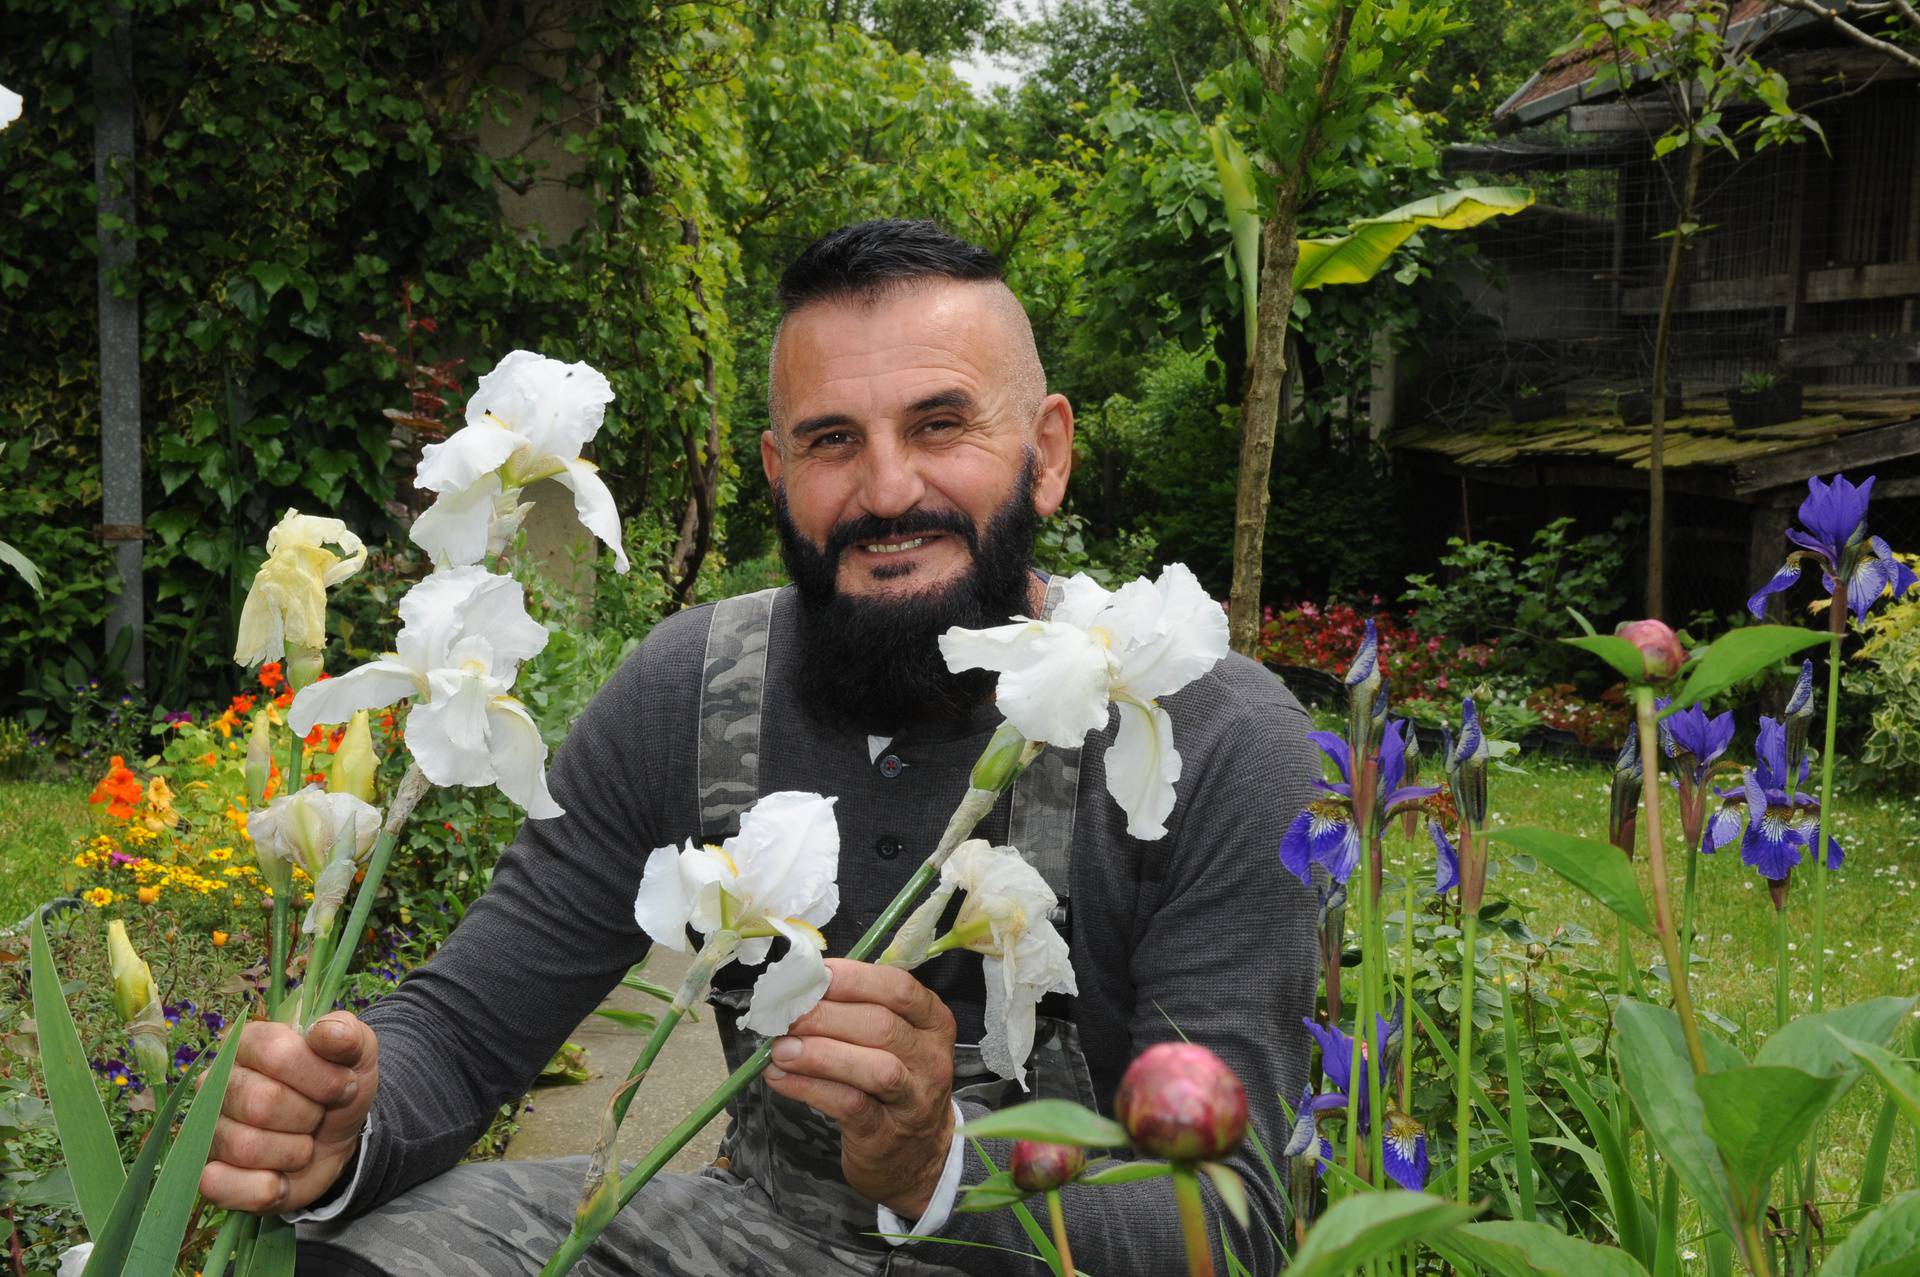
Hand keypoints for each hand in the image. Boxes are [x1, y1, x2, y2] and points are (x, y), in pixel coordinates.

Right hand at [198, 1012, 378, 1213]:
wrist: (339, 1138)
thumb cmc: (338, 1086)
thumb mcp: (358, 1054)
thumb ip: (347, 1035)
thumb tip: (328, 1033)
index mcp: (250, 1043)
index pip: (276, 1053)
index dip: (320, 1077)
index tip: (344, 1085)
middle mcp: (218, 1083)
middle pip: (261, 1103)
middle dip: (309, 1115)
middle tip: (319, 1115)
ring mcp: (210, 1130)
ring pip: (246, 1146)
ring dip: (295, 1151)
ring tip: (303, 1142)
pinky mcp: (210, 1175)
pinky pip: (222, 1186)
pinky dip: (265, 1188)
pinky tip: (282, 1178)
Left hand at [764, 958, 956, 1218]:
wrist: (917, 1157)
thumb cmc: (895, 1084)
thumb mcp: (894, 1041)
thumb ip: (857, 1012)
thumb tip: (800, 990)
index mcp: (933, 1022)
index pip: (899, 988)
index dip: (853, 978)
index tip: (812, 975)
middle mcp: (931, 1058)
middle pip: (881, 1025)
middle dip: (825, 1015)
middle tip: (785, 1014)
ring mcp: (914, 1099)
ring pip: (874, 1068)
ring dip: (819, 1053)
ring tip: (781, 1049)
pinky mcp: (886, 1133)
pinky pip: (849, 1104)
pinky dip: (809, 1087)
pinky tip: (780, 1078)